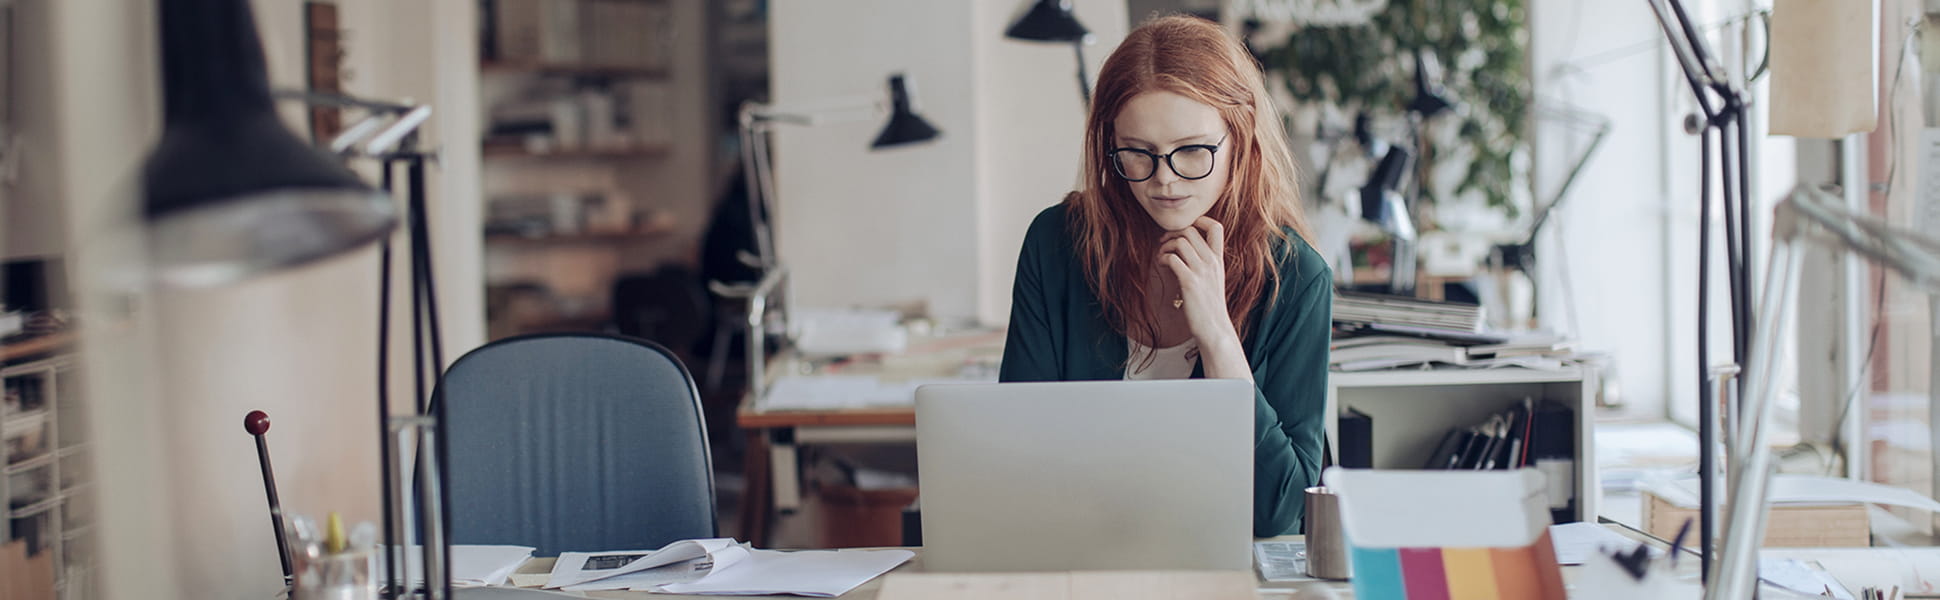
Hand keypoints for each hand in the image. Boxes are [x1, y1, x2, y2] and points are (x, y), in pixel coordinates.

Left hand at [1160, 217, 1246, 377]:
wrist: (1214, 329)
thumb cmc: (1209, 306)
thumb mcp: (1212, 279)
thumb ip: (1203, 263)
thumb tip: (1184, 251)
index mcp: (1218, 259)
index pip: (1216, 227)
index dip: (1199, 221)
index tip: (1183, 231)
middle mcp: (1212, 261)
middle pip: (1191, 230)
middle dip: (1173, 233)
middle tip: (1165, 244)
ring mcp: (1202, 271)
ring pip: (1180, 241)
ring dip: (1165, 245)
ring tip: (1162, 257)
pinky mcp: (1190, 282)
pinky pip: (1172, 258)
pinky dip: (1163, 258)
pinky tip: (1162, 266)